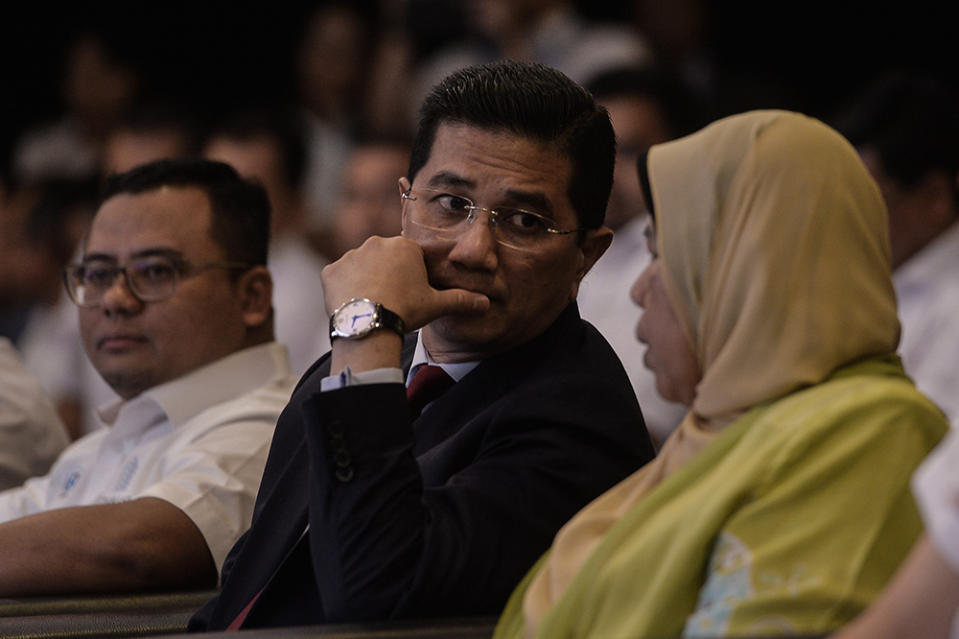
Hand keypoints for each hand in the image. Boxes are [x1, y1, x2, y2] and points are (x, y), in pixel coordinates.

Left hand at [322, 236, 489, 331]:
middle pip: (384, 259)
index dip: (411, 276)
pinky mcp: (330, 271)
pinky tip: (354, 306)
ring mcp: (350, 256)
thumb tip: (484, 303)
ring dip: (365, 281)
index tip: (410, 294)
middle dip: (388, 275)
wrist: (369, 325)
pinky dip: (344, 290)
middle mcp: (375, 243)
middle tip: (392, 300)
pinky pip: (339, 278)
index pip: (410, 257)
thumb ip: (460, 300)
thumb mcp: (436, 305)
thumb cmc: (405, 310)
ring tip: (373, 305)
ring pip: (361, 267)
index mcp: (404, 246)